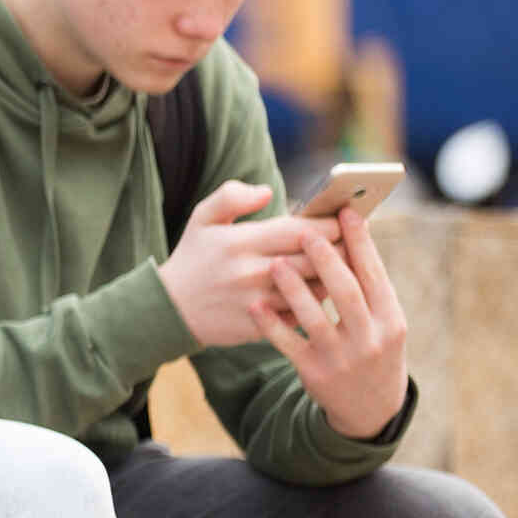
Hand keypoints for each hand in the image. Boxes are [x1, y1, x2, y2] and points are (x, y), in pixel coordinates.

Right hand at [155, 181, 340, 348]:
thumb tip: (266, 191)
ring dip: (332, 279)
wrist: (169, 310)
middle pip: (317, 260)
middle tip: (349, 244)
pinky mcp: (261, 326)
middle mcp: (252, 272)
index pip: (302, 230)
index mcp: (242, 242)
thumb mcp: (202, 219)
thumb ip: (231, 196)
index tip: (342, 221)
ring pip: (316, 289)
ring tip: (339, 269)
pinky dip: (314, 304)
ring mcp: (258, 302)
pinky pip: (302, 314)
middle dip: (340, 250)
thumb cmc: (193, 259)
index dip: (331, 225)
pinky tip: (316, 294)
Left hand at [256, 206, 408, 438]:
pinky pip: (288, 344)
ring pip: (315, 318)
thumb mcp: (384, 321)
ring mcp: (342, 357)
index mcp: (391, 319)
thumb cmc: (373, 347)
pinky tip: (257, 304)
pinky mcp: (315, 372)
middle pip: (346, 292)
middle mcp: (371, 338)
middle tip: (305, 233)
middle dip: (326, 260)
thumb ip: (369, 286)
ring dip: (294, 288)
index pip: (375, 274)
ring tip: (274, 263)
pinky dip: (272, 324)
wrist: (370, 407)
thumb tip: (351, 234)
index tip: (346, 213)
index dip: (360, 242)